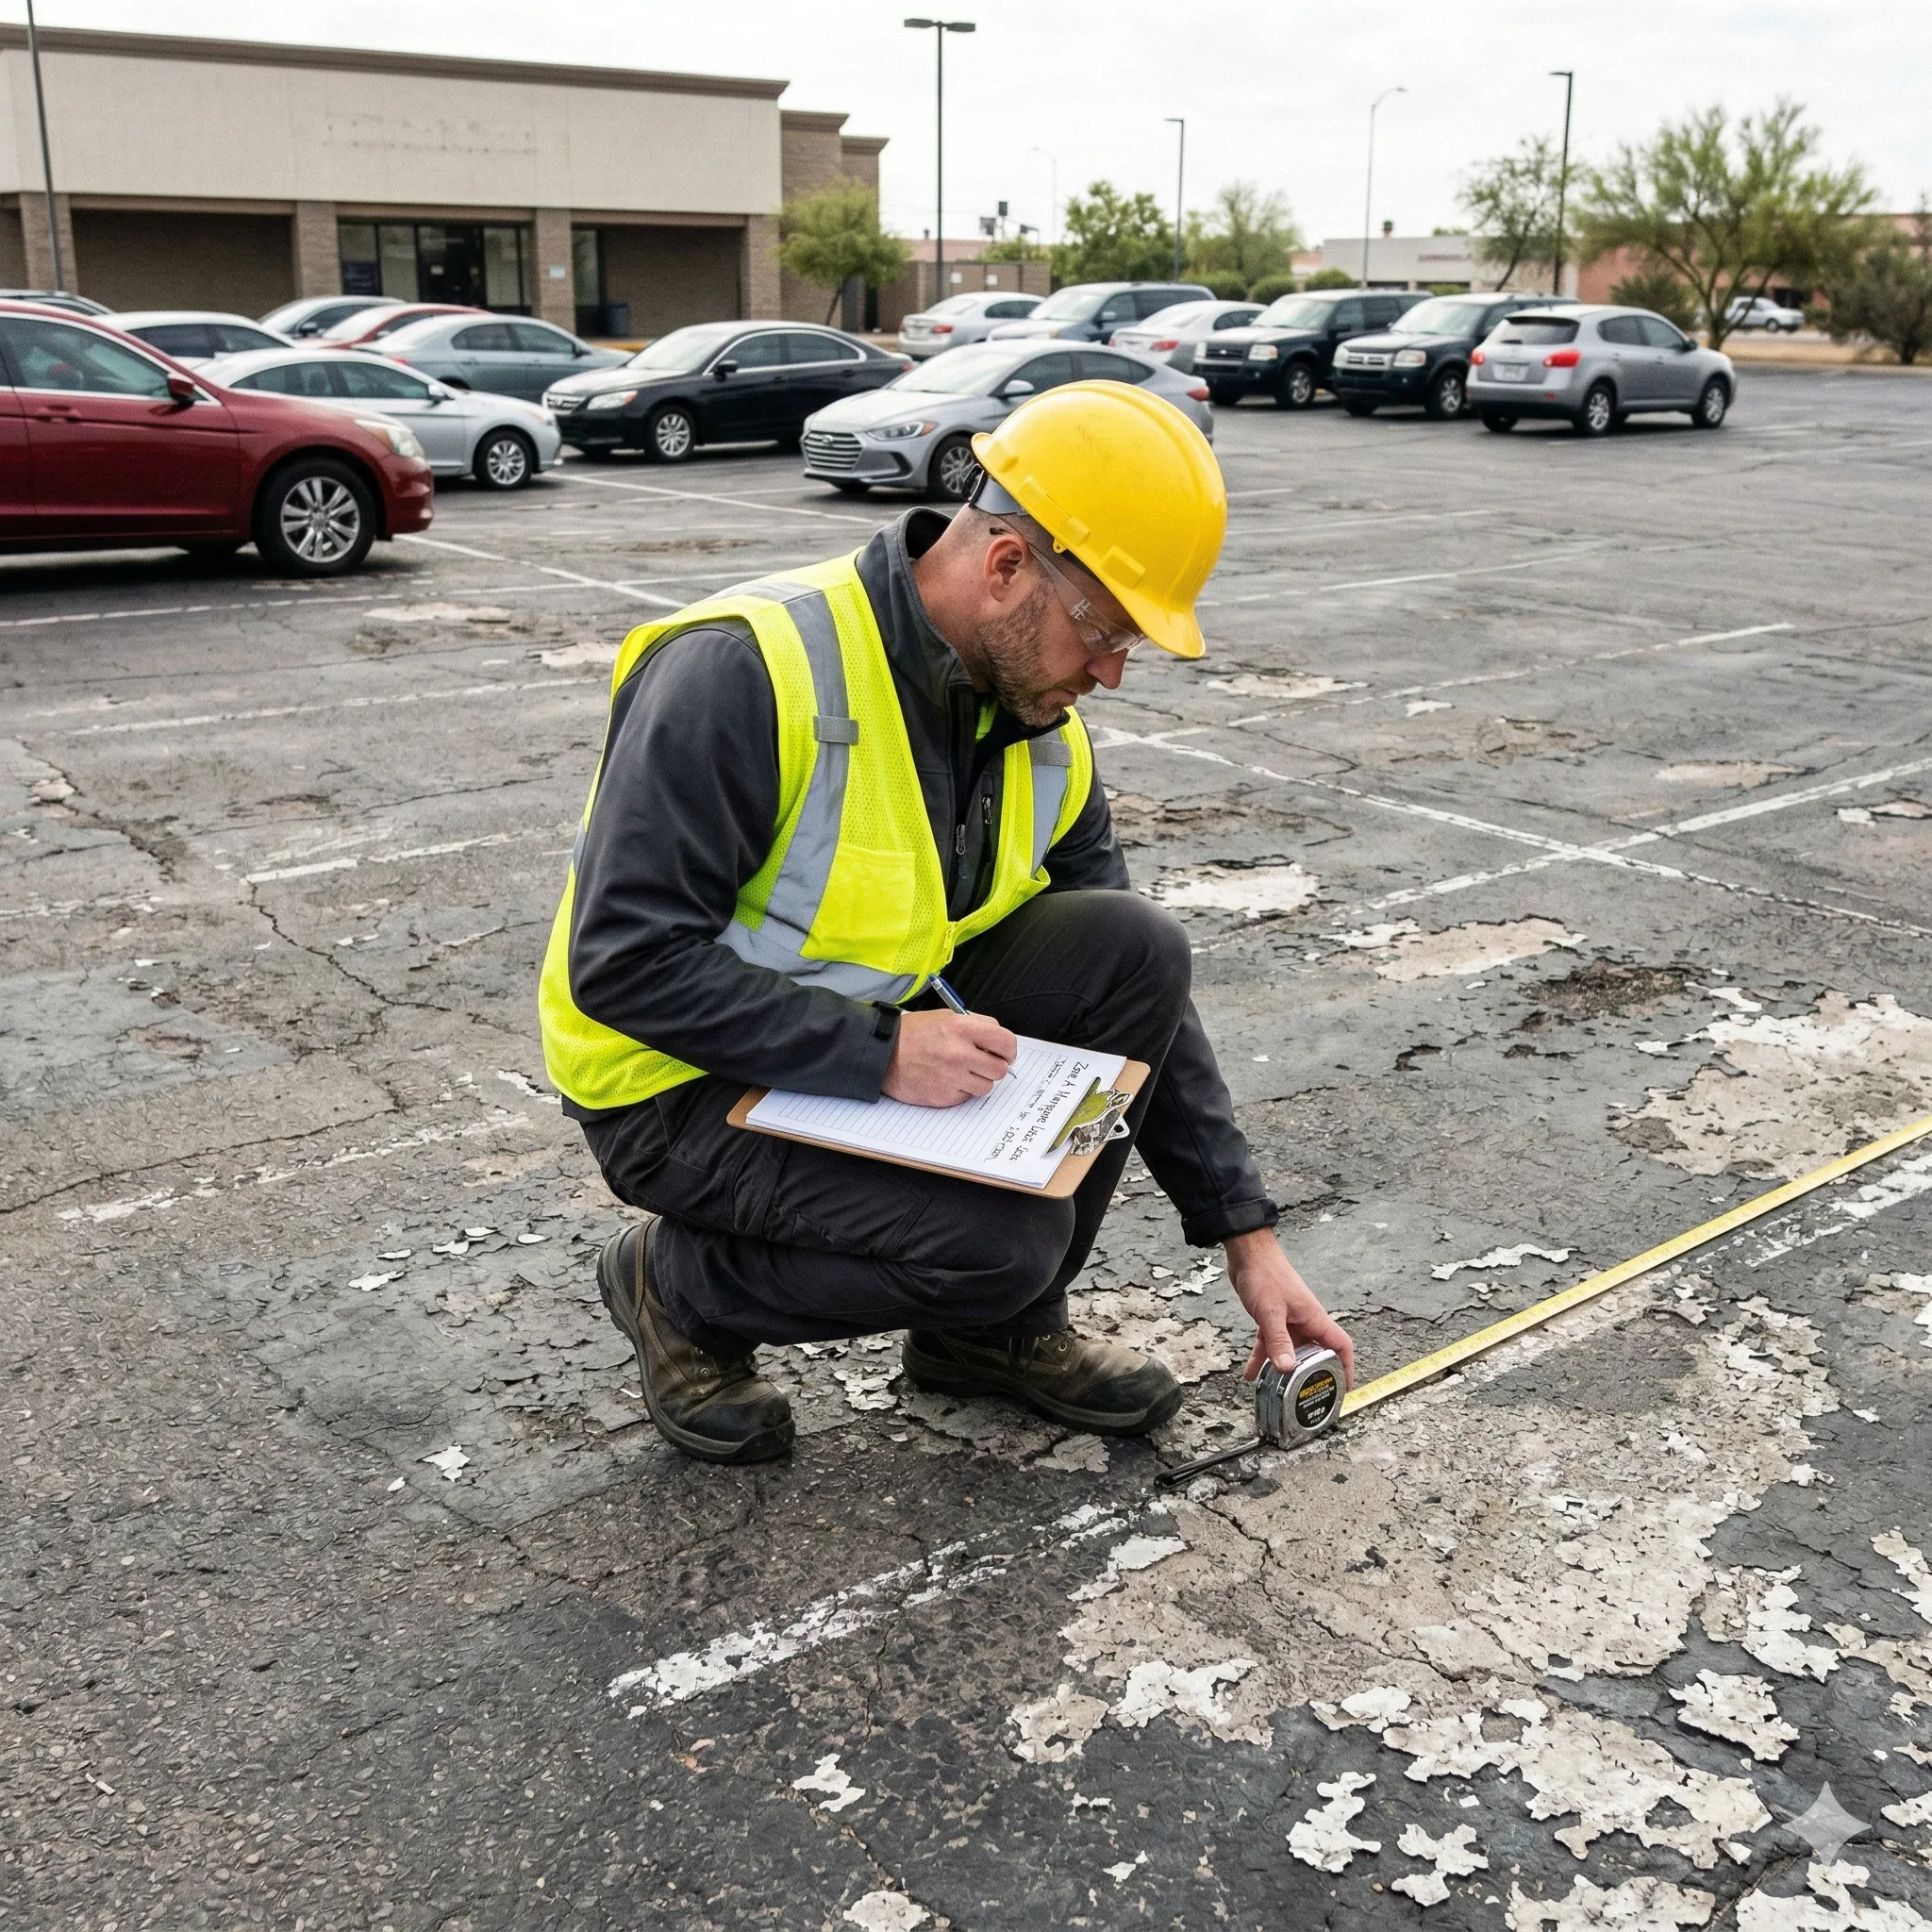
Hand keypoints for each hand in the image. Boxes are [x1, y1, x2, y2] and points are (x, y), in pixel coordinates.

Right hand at [882, 1008, 1018, 1107]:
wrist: (883, 1054)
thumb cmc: (913, 1034)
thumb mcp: (946, 1017)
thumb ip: (976, 1026)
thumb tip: (1000, 1043)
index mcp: (962, 1028)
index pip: (1006, 1042)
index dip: (1008, 1049)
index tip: (1004, 1052)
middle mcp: (959, 1053)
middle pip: (1000, 1068)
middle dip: (995, 1066)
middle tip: (984, 1063)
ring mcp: (952, 1077)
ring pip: (987, 1086)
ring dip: (979, 1079)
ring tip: (961, 1070)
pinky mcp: (945, 1096)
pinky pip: (967, 1096)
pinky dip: (962, 1089)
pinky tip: (947, 1079)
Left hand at [1222, 1228, 1354, 1387]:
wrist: (1247, 1252)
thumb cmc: (1266, 1274)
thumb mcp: (1271, 1312)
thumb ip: (1277, 1341)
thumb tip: (1286, 1368)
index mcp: (1314, 1318)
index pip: (1340, 1346)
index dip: (1346, 1367)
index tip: (1344, 1388)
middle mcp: (1305, 1321)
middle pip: (1315, 1353)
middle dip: (1312, 1375)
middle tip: (1306, 1396)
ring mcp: (1288, 1320)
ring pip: (1290, 1351)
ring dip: (1283, 1368)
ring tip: (1275, 1390)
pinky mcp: (1272, 1318)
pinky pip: (1270, 1343)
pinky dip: (1262, 1357)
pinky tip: (1251, 1372)